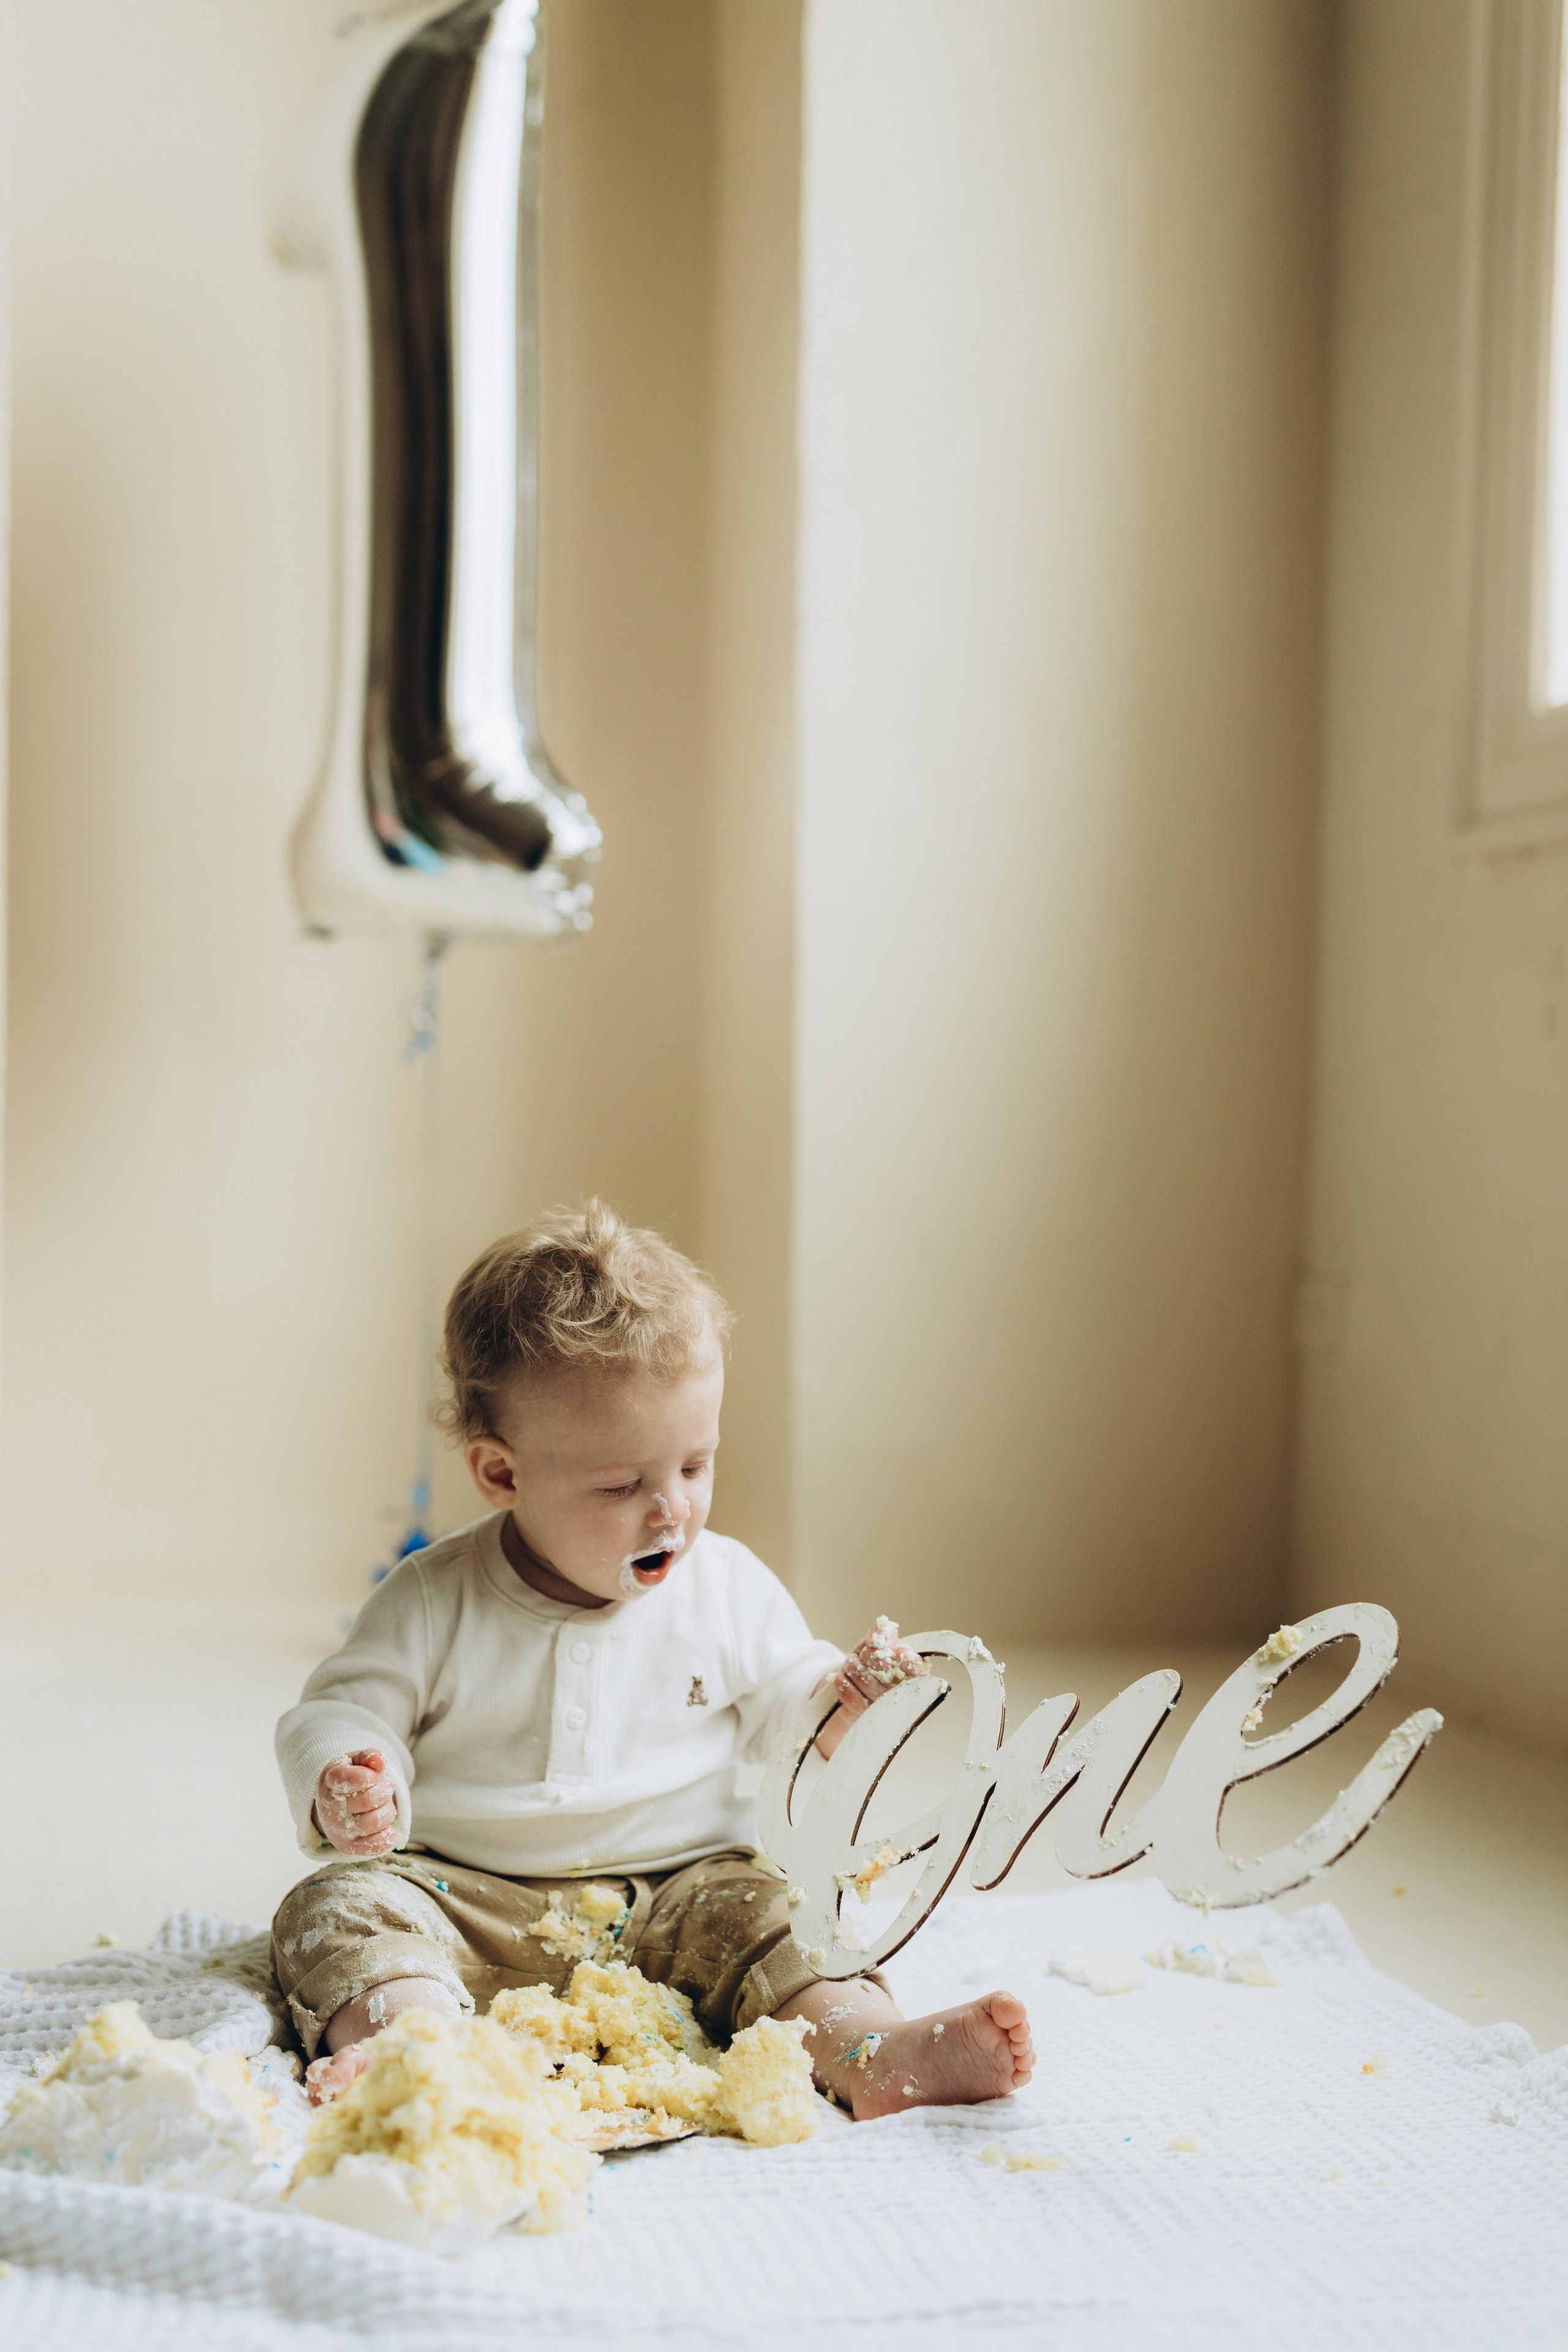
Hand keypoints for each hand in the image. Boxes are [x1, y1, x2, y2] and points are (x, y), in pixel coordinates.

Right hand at [312, 1748, 398, 1857]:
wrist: (337, 1803)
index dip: (367, 1776)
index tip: (375, 1774)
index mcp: (329, 1782)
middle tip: (385, 1787)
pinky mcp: (348, 1847)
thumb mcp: (356, 1761)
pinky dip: (386, 1836)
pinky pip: (374, 1846)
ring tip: (383, 1805)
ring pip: (373, 1822)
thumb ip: (368, 1756)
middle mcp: (329, 1808)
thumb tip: (379, 1761)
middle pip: (367, 1800)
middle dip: (384, 1790)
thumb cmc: (351, 1778)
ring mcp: (337, 1830)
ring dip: (388, 1811)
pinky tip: (385, 1826)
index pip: (344, 1779)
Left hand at [816, 1618, 924, 1757]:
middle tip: (864, 1655)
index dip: (904, 1658)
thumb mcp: (877, 1643)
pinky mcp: (866, 1717)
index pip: (914, 1666)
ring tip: (852, 1666)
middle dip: (869, 1656)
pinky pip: (852, 1696)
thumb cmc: (870, 1663)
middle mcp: (902, 1692)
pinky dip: (844, 1684)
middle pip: (884, 1667)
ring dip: (853, 1666)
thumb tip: (878, 1636)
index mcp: (914, 1672)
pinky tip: (841, 1679)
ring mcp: (884, 1707)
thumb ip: (883, 1633)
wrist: (851, 1689)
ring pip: (865, 1678)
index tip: (896, 1652)